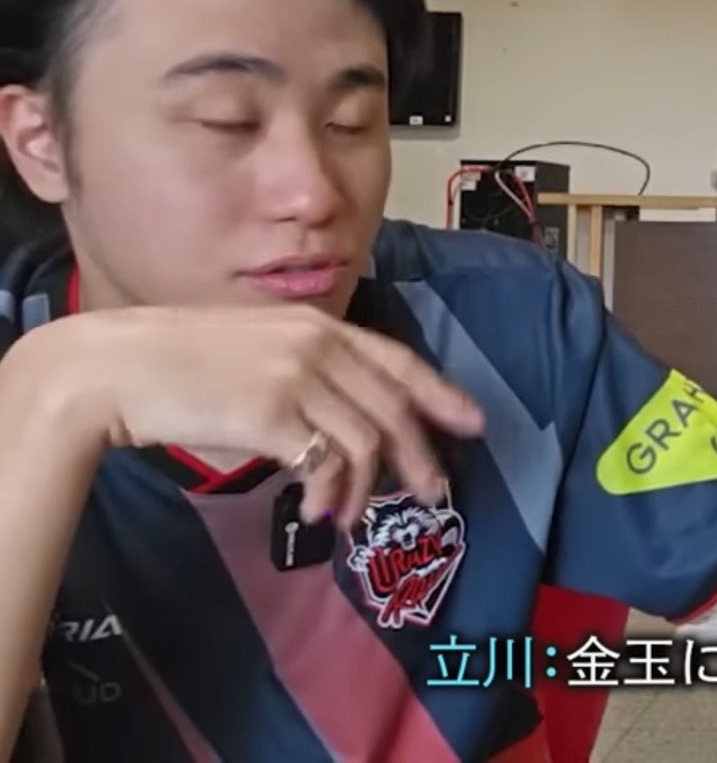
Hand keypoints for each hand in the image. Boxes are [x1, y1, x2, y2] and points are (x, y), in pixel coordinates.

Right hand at [29, 305, 483, 524]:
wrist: (115, 367)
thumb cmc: (176, 361)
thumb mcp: (255, 344)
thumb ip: (305, 368)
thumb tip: (343, 419)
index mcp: (317, 324)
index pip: (397, 360)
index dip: (441, 393)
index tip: (473, 423)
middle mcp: (316, 345)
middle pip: (393, 406)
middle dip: (420, 455)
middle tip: (435, 492)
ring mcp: (295, 377)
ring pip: (365, 439)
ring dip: (366, 488)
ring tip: (350, 518)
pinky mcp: (270, 413)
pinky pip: (324, 461)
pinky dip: (329, 492)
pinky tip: (317, 511)